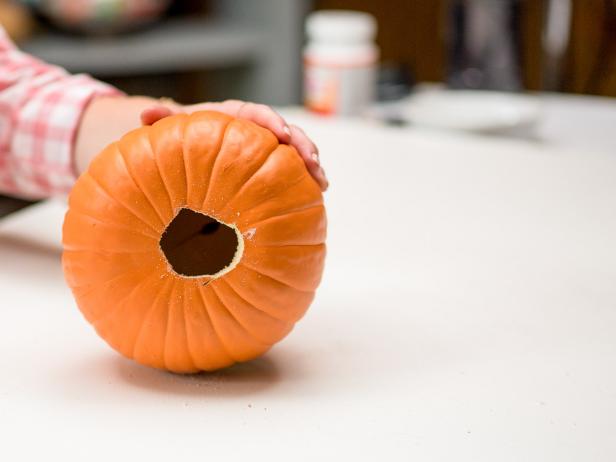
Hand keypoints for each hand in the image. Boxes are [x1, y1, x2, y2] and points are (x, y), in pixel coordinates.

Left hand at [141, 99, 327, 190]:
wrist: (191, 150)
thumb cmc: (184, 137)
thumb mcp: (174, 129)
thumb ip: (164, 121)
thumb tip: (146, 115)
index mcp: (236, 117)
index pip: (257, 114)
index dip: (272, 122)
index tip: (282, 133)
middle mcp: (256, 132)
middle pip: (285, 133)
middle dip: (301, 144)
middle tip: (311, 160)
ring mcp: (265, 152)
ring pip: (294, 153)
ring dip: (310, 164)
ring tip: (321, 181)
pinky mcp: (269, 169)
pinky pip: (290, 172)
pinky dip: (305, 181)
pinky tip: (316, 195)